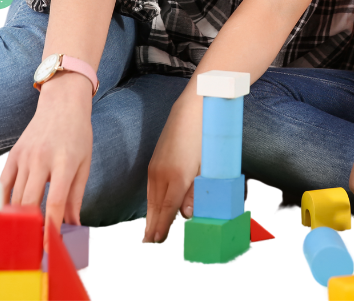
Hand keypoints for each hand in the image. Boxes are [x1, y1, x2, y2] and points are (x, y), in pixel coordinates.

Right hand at [0, 73, 92, 236]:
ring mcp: (25, 155)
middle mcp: (42, 158)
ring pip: (16, 195)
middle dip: (31, 228)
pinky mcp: (13, 154)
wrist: (61, 102)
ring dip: (19, 219)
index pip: (54, 201)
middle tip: (33, 248)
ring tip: (23, 237)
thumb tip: (72, 227)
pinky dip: (5, 201)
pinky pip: (4, 183)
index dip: (50, 227)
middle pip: (30, 201)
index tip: (48, 247)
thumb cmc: (77, 134)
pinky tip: (8, 215)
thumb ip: (76, 196)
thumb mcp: (84, 163)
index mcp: (64, 161)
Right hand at [142, 92, 202, 244]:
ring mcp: (156, 166)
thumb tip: (186, 215)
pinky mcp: (155, 159)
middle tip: (148, 244)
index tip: (156, 242)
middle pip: (156, 206)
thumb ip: (195, 192)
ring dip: (150, 215)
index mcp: (177, 177)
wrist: (191, 109)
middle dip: (152, 226)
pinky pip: (151, 186)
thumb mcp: (205, 167)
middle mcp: (162, 173)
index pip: (167, 209)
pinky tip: (153, 206)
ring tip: (148, 232)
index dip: (162, 227)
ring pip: (151, 196)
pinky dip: (151, 200)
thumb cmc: (204, 137)